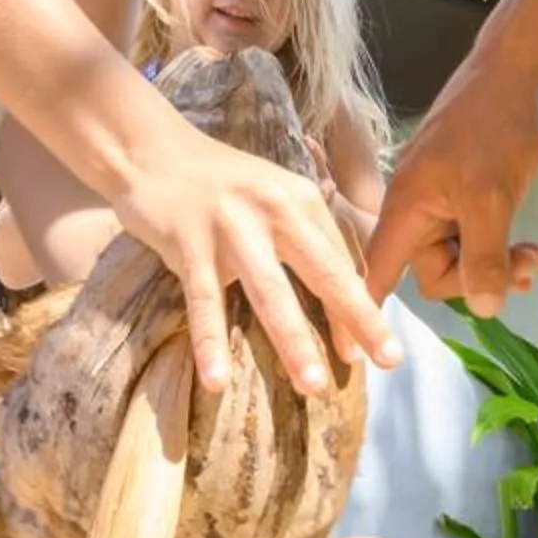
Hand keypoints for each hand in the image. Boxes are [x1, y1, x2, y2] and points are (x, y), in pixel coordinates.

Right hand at [113, 128, 398, 396]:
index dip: (360, 308)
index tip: (376, 351)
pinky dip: (210, 342)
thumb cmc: (220, 183)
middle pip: (324, 272)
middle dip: (356, 319)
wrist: (151, 151)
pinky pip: (203, 301)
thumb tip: (343, 291)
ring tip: (314, 386)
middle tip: (387, 362)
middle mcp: (274, 209)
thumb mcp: (273, 195)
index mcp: (301, 199)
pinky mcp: (189, 243)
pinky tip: (217, 380)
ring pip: (270, 292)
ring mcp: (231, 226)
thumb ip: (303, 234)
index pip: (340, 261)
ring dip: (294, 341)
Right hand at [365, 54, 537, 315]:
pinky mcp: (468, 194)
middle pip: (433, 274)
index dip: (365, 316)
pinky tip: (532, 249)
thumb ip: (484, 258)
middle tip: (526, 266)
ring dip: (499, 263)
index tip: (361, 355)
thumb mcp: (492, 197)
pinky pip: (477, 238)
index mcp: (405, 210)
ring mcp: (442, 201)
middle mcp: (416, 210)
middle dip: (479, 279)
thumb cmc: (496, 126)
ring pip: (462, 258)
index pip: (374, 276)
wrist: (520, 70)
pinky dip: (502, 248)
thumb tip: (485, 309)